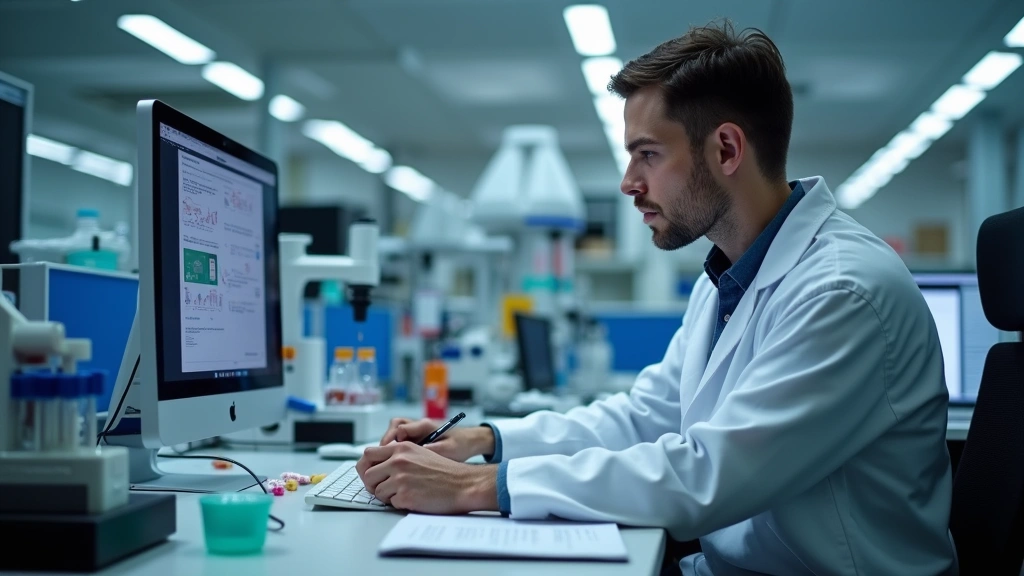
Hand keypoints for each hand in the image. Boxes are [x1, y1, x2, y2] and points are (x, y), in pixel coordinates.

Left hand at [356, 442, 498, 513]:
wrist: (463, 484)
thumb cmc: (445, 471)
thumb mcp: (420, 453)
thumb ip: (399, 455)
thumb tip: (378, 465)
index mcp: (401, 448)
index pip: (368, 454)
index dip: (367, 466)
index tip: (372, 474)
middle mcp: (398, 461)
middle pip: (368, 475)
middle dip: (374, 484)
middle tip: (385, 488)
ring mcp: (400, 478)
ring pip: (377, 491)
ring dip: (387, 495)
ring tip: (405, 493)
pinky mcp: (405, 495)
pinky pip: (390, 503)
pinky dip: (399, 504)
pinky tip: (413, 499)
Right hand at [379, 418, 494, 462]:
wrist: (470, 441)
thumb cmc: (462, 444)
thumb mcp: (450, 449)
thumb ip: (434, 449)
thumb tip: (418, 452)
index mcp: (425, 425)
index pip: (401, 427)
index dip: (391, 440)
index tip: (388, 453)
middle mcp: (419, 425)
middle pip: (395, 426)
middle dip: (386, 441)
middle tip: (383, 457)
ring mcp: (417, 432)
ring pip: (396, 433)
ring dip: (390, 445)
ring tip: (388, 461)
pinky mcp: (417, 439)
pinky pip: (401, 441)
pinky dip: (396, 450)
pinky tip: (397, 463)